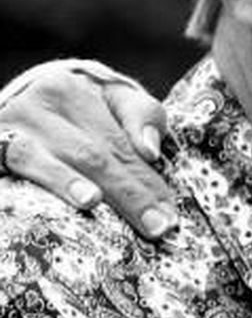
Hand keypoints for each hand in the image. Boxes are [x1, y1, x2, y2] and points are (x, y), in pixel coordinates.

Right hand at [0, 59, 175, 238]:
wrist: (19, 105)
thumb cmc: (78, 111)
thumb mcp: (112, 101)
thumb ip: (142, 116)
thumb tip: (151, 150)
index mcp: (72, 90)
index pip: (119, 143)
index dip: (147, 181)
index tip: (169, 215)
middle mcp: (37, 106)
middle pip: (91, 155)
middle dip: (126, 195)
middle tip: (155, 227)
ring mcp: (8, 129)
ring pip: (44, 159)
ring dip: (68, 182)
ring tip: (93, 201)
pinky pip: (10, 167)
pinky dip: (34, 182)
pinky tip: (45, 203)